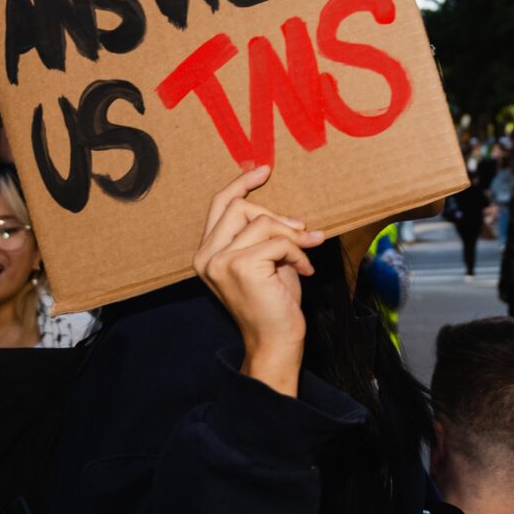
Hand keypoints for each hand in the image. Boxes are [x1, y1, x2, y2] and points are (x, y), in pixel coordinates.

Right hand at [193, 166, 325, 397]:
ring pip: (263, 221)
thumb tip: (286, 214)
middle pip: (242, 207)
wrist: (275, 343)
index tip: (264, 170)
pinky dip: (298, 252)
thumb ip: (264, 235)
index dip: (241, 184)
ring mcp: (220, 261)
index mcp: (206, 253)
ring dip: (293, 236)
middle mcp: (207, 256)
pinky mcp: (240, 266)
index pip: (219, 205)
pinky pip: (278, 241)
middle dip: (277, 216)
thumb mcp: (265, 262)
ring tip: (306, 255)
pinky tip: (305, 270)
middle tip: (301, 233)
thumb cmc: (273, 305)